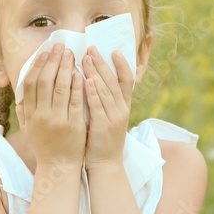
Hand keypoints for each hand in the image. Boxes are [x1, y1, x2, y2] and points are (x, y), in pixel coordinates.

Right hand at [20, 43, 86, 167]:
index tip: (45, 52)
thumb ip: (24, 111)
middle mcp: (42, 116)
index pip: (31, 84)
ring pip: (61, 88)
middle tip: (60, 47)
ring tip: (71, 54)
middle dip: (53, 61)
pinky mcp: (74, 125)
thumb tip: (20, 93)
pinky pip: (76, 101)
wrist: (59, 167)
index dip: (37, 65)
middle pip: (45, 82)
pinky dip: (78, 86)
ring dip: (66, 68)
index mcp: (30, 114)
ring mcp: (58, 121)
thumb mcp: (29, 129)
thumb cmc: (45, 145)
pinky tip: (81, 74)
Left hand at [82, 46, 133, 168]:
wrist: (105, 164)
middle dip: (102, 63)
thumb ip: (104, 100)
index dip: (122, 64)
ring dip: (95, 72)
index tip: (113, 50)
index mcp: (124, 106)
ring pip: (106, 90)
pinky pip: (98, 105)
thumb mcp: (108, 117)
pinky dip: (92, 92)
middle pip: (114, 81)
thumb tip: (94, 79)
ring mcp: (114, 118)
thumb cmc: (102, 139)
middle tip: (92, 48)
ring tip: (86, 57)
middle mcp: (122, 110)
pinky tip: (85, 80)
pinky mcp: (103, 126)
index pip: (127, 81)